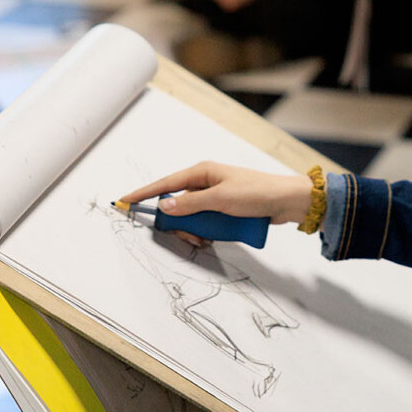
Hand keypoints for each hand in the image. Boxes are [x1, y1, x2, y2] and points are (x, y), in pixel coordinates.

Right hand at [119, 161, 312, 244]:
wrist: (287, 201)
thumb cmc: (257, 193)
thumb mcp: (221, 199)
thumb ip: (191, 204)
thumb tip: (165, 207)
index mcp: (202, 172)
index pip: (165, 184)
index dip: (144, 194)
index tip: (124, 201)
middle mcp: (207, 182)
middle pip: (178, 205)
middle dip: (180, 224)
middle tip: (190, 236)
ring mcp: (216, 196)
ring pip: (192, 217)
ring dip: (195, 230)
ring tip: (207, 238)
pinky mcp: (225, 209)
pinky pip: (207, 222)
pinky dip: (207, 231)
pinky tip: (214, 238)